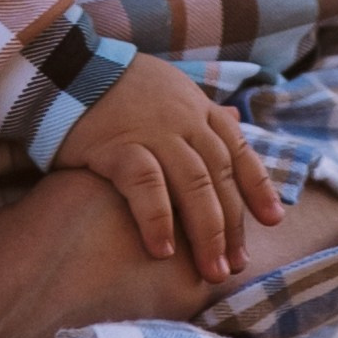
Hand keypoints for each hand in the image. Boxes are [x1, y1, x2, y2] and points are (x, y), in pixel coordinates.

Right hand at [52, 53, 282, 282]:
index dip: (258, 186)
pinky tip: (162, 250)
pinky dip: (158, 218)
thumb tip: (235, 122)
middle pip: (218, 176)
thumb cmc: (116, 85)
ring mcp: (152, 130)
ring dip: (207, 230)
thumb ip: (199, 111)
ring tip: (211, 270)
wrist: (63, 67)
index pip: (237, 149)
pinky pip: (146, 185)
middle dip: (232, 224)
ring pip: (193, 183)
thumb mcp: (167, 87)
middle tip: (235, 266)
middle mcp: (182, 118)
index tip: (273, 221)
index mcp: (196, 106)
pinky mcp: (117, 144)